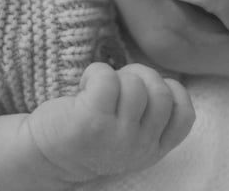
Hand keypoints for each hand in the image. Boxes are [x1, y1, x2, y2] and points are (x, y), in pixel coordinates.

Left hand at [26, 62, 194, 181]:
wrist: (42, 156)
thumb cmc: (90, 134)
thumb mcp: (130, 135)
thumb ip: (152, 115)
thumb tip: (165, 77)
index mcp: (153, 150)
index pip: (185, 115)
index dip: (170, 91)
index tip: (145, 91)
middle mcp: (139, 148)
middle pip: (161, 93)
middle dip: (141, 76)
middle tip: (118, 85)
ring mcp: (116, 137)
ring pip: (135, 84)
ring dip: (115, 76)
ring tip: (98, 90)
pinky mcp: (91, 122)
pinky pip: (107, 78)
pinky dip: (95, 72)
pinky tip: (83, 86)